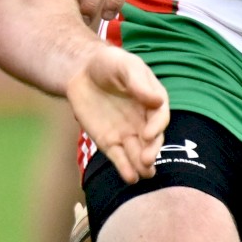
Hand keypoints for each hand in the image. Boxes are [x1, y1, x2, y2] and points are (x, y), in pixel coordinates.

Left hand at [67, 45, 168, 182]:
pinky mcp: (110, 142)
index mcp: (153, 101)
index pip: (159, 117)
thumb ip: (138, 83)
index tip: (149, 135)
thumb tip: (157, 101)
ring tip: (143, 174)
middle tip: (146, 160)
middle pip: (152, 140)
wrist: (82, 72)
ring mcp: (127, 133)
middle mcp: (143, 121)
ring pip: (138, 153)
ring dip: (142, 165)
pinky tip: (129, 177)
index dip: (156, 127)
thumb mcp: (125, 66)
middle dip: (151, 151)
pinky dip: (125, 168)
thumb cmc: (109, 64)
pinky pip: (119, 158)